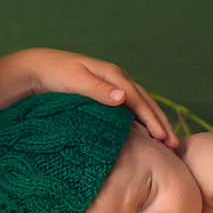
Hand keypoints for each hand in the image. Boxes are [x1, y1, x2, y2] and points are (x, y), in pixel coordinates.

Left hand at [18, 48, 176, 146]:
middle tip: (174, 144)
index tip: (163, 137)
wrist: (38, 68)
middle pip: (146, 102)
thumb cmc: (55, 74)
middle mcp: (118, 79)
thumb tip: (124, 97)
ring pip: (141, 106)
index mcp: (113, 75)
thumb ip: (99, 90)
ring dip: (155, 123)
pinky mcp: (107, 95)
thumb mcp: (75, 81)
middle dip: (161, 122)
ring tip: (167, 142)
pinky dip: (142, 122)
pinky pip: (130, 109)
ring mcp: (113, 87)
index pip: (139, 100)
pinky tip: (146, 135)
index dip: (152, 119)